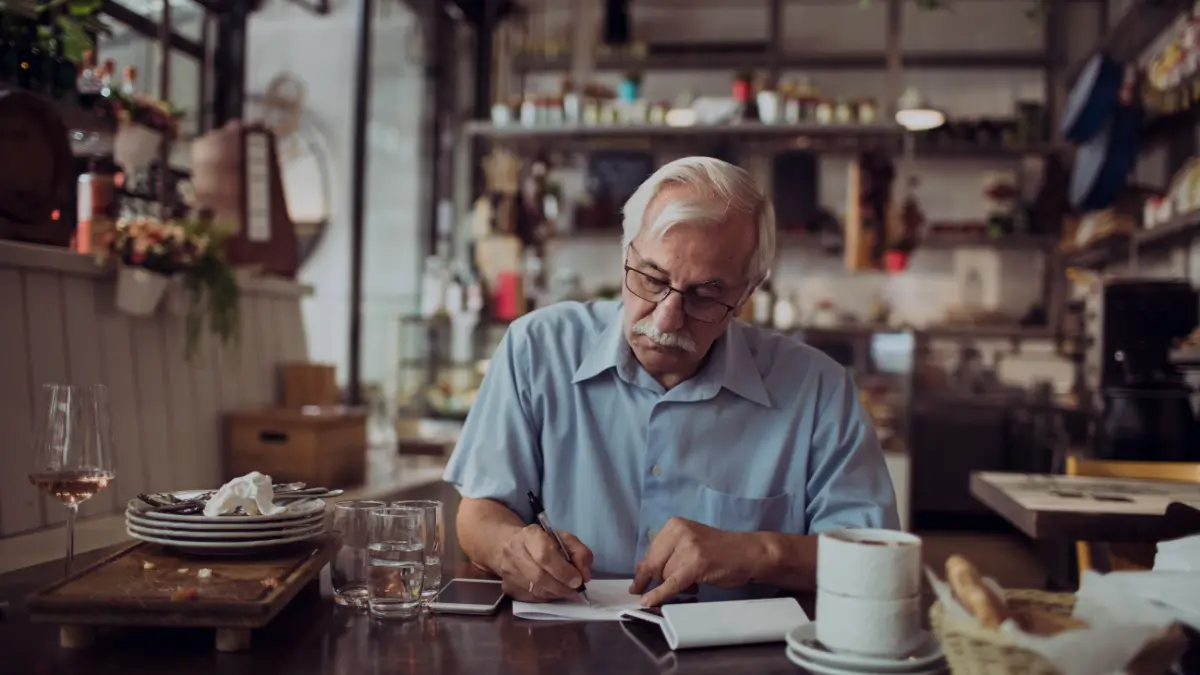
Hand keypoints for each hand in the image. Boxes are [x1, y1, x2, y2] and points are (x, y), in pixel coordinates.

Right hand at [495, 524, 593, 602]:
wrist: (510, 546)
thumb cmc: (542, 542)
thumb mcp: (565, 539)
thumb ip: (580, 553)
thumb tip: (585, 576)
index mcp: (530, 535)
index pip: (545, 555)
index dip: (563, 571)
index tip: (578, 580)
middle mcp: (514, 552)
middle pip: (539, 576)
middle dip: (561, 586)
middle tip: (574, 588)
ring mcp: (508, 571)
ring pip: (535, 590)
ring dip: (556, 593)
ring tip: (566, 590)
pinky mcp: (507, 587)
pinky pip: (531, 598)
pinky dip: (546, 597)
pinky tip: (552, 591)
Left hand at [629, 517, 760, 606]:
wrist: (747, 553)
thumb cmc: (719, 550)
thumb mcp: (690, 542)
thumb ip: (667, 552)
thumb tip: (641, 572)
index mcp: (674, 524)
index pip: (650, 552)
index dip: (644, 571)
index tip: (637, 585)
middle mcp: (679, 532)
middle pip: (654, 565)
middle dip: (658, 580)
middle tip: (675, 585)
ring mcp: (688, 547)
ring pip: (665, 576)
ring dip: (675, 585)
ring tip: (693, 582)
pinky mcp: (696, 564)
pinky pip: (672, 584)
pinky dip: (659, 594)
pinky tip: (648, 602)